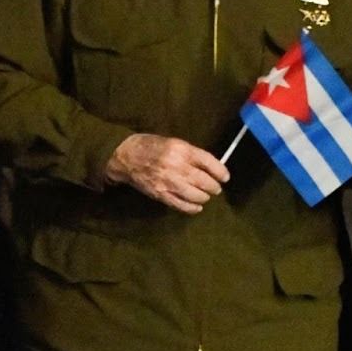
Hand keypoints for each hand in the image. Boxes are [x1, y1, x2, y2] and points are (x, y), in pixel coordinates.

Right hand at [105, 134, 229, 213]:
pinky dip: (192, 208)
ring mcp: (168, 182)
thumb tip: (211, 166)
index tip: (225, 177)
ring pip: (195, 195)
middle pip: (204, 181)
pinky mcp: (160, 195)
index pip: (208, 162)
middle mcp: (176, 166)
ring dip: (205, 197)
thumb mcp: (174, 142)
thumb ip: (192, 154)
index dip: (220, 171)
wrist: (126, 157)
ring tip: (206, 195)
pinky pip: (181, 205)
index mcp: (181, 150)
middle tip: (217, 188)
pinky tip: (197, 206)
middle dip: (214, 186)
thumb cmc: (152, 146)